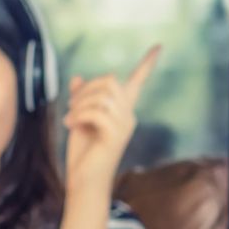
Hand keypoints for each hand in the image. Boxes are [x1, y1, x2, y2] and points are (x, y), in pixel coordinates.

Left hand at [62, 44, 160, 192]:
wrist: (84, 182)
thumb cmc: (83, 154)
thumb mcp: (79, 119)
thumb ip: (81, 98)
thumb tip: (77, 77)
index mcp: (122, 110)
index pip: (138, 82)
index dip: (148, 63)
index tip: (159, 46)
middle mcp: (128, 116)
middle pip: (110, 80)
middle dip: (86, 87)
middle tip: (71, 105)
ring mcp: (124, 125)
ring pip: (102, 94)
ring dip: (79, 102)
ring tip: (70, 118)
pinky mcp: (115, 135)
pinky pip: (97, 110)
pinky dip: (78, 114)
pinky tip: (70, 125)